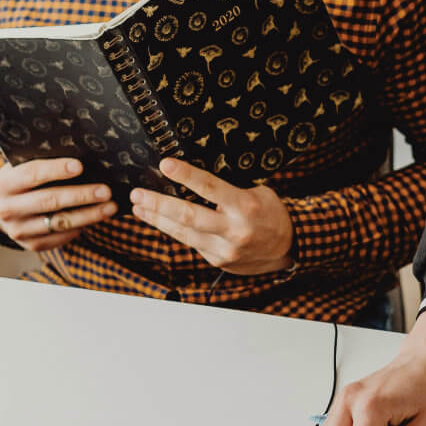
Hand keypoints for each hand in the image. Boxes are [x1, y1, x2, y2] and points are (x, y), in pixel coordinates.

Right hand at [0, 158, 116, 251]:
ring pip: (59, 222)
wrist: (4, 208)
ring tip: (110, 207)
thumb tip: (81, 151)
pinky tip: (95, 218)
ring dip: (88, 215)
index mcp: (4, 184)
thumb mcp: (23, 166)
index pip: (32, 174)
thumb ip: (43, 159)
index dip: (56, 170)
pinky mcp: (31, 244)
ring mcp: (18, 230)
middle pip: (49, 201)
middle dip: (81, 195)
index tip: (80, 166)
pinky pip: (60, 237)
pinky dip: (80, 228)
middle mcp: (7, 209)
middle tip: (106, 191)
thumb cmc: (23, 179)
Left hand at [128, 157, 293, 274]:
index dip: (186, 175)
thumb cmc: (270, 212)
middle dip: (159, 204)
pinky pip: (190, 243)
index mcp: (244, 205)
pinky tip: (158, 221)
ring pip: (183, 233)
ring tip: (139, 207)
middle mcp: (233, 229)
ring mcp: (224, 248)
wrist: (288, 247)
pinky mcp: (217, 260)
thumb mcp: (257, 191)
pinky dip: (172, 230)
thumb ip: (229, 187)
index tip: (166, 165)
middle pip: (188, 216)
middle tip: (138, 194)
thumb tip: (196, 173)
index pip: (210, 187)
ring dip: (157, 219)